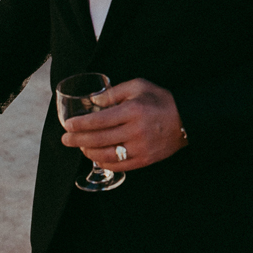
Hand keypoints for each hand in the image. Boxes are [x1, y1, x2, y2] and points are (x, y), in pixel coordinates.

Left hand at [62, 78, 186, 170]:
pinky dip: (103, 162)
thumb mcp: (138, 86)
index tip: (68, 125)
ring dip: (88, 152)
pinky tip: (96, 157)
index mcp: (132, 111)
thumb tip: (92, 102)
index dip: (80, 124)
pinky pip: (118, 165)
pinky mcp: (144, 160)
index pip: (99, 120)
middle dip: (77, 140)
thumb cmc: (160, 100)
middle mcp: (135, 131)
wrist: (186, 119)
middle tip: (65, 139)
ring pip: (106, 155)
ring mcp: (140, 148)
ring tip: (80, 146)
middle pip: (98, 139)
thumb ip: (113, 93)